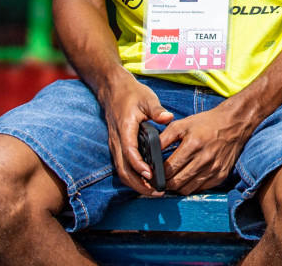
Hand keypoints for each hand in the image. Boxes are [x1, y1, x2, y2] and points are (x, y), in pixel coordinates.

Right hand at [101, 74, 175, 196]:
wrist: (114, 90)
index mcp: (125, 128)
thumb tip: (168, 117)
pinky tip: (146, 181)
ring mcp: (115, 145)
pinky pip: (122, 166)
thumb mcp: (147, 98)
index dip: (139, 165)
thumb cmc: (132, 94)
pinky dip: (133, 177)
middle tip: (155, 191)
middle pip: (123, 169)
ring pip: (121, 171)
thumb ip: (157, 110)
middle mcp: (117, 140)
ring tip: (152, 191)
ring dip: (135, 183)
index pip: (129, 151)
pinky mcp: (117, 147)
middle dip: (138, 183)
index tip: (150, 175)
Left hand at [160, 101, 257, 194]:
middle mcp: (204, 159)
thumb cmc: (206, 123)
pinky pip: (200, 189)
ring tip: (174, 178)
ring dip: (177, 186)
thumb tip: (148, 155)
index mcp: (193, 145)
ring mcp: (214, 169)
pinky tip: (189, 177)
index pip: (168, 170)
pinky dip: (191, 186)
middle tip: (162, 178)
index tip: (154, 173)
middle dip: (165, 182)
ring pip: (187, 190)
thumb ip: (162, 139)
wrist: (234, 123)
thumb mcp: (181, 125)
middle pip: (176, 183)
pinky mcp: (221, 175)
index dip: (157, 174)